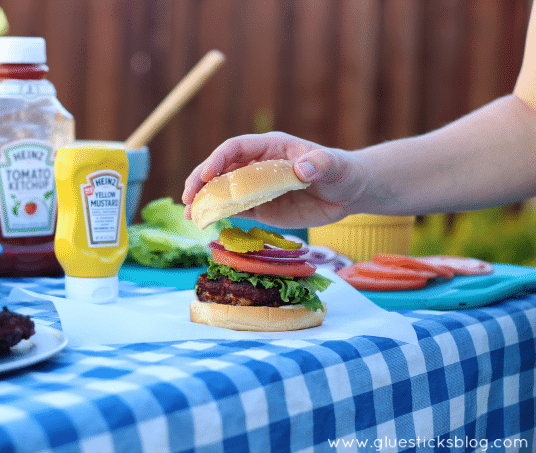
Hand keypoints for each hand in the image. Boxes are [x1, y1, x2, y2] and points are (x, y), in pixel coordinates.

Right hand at [182, 132, 367, 228]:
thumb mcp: (333, 166)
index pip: (236, 149)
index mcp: (270, 147)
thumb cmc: (341, 171)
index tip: (206, 175)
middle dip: (201, 181)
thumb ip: (319, 164)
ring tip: (189, 214)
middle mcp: (258, 165)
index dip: (218, 160)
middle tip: (186, 197)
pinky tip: (204, 223)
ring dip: (203, 201)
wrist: (348, 192)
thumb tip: (303, 168)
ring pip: (222, 191)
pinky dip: (218, 216)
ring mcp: (257, 187)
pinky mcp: (261, 207)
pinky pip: (235, 210)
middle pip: (221, 169)